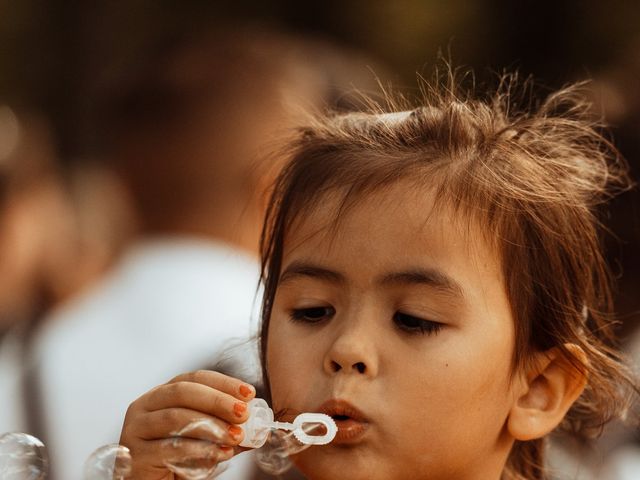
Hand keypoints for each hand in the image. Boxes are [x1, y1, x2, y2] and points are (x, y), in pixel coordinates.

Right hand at [120, 370, 255, 479]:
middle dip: (218, 401)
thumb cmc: (178, 460)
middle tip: (243, 413)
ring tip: (236, 436)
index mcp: (163, 394)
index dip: (223, 383)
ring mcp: (135, 428)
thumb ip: (228, 429)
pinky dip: (200, 450)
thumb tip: (259, 426)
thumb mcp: (207, 440)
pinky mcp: (135, 454)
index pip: (195, 378)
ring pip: (176, 417)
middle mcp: (145, 405)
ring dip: (211, 426)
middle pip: (183, 392)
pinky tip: (221, 453)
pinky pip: (170, 447)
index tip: (249, 393)